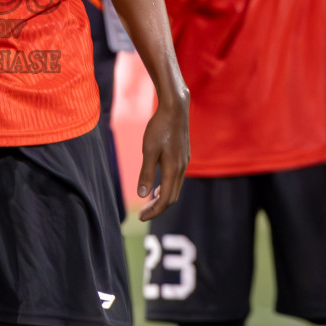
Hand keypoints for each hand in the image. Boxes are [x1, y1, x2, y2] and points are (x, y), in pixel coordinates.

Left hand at [137, 91, 189, 221]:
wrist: (175, 108)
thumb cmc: (159, 128)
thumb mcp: (148, 150)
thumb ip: (146, 173)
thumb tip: (143, 195)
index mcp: (173, 169)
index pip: (165, 199)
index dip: (154, 211)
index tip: (141, 217)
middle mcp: (182, 168)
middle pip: (172, 196)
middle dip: (157, 207)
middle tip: (142, 214)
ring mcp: (184, 162)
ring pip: (175, 187)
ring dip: (162, 198)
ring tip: (149, 203)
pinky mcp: (183, 156)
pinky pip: (176, 178)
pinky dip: (167, 187)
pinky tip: (157, 186)